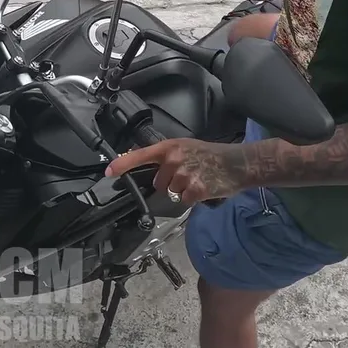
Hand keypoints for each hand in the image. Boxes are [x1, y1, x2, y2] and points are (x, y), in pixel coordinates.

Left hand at [104, 138, 243, 203]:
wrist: (238, 163)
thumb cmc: (212, 154)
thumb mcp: (186, 146)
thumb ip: (166, 155)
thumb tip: (144, 161)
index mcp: (170, 148)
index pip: (140, 155)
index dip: (123, 165)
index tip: (109, 172)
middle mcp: (174, 160)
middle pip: (158, 182)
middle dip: (169, 182)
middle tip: (188, 175)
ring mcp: (184, 176)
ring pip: (171, 192)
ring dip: (182, 191)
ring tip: (198, 180)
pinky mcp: (195, 190)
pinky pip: (184, 200)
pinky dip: (192, 198)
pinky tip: (203, 188)